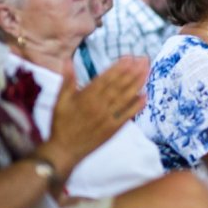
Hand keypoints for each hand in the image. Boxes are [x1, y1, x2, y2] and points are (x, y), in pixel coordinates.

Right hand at [42, 57, 147, 173]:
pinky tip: (145, 96)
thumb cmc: (61, 124)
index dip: (119, 67)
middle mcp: (99, 105)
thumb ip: (67, 80)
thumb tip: (68, 60)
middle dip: (133, 71)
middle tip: (144, 59)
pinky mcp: (113, 128)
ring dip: (138, 83)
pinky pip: (127, 115)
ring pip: (125, 97)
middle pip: (119, 85)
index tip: (130, 57)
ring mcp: (108, 117)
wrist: (64, 150)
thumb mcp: (60, 100)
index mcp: (86, 96)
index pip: (106, 78)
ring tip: (147, 71)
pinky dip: (136, 106)